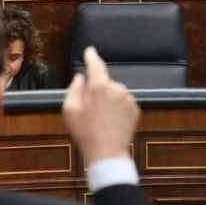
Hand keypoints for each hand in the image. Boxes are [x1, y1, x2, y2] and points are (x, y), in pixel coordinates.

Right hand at [63, 46, 139, 164]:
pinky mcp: (135, 109)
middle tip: (88, 109)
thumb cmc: (86, 133)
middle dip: (97, 90)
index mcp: (99, 87)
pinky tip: (110, 122)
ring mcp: (128, 98)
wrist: (107, 153)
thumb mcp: (70, 110)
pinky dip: (117, 108)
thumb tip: (81, 77)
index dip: (92, 57)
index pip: (96, 65)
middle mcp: (117, 89)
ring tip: (100, 120)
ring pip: (114, 93)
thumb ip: (74, 89)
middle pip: (104, 83)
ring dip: (108, 100)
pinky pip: (123, 102)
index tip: (90, 51)